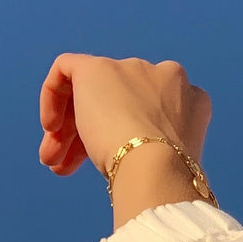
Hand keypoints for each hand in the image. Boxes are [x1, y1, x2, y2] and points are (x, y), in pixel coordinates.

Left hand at [38, 54, 211, 178]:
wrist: (156, 164)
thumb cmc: (164, 174)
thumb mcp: (167, 157)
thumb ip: (151, 143)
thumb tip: (119, 156)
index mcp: (191, 98)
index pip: (151, 110)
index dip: (126, 135)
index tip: (109, 160)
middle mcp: (164, 76)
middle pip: (119, 101)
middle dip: (90, 135)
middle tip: (69, 166)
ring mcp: (132, 68)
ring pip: (93, 94)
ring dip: (69, 130)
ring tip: (55, 163)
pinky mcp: (98, 67)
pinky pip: (67, 69)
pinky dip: (52, 98)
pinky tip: (51, 130)